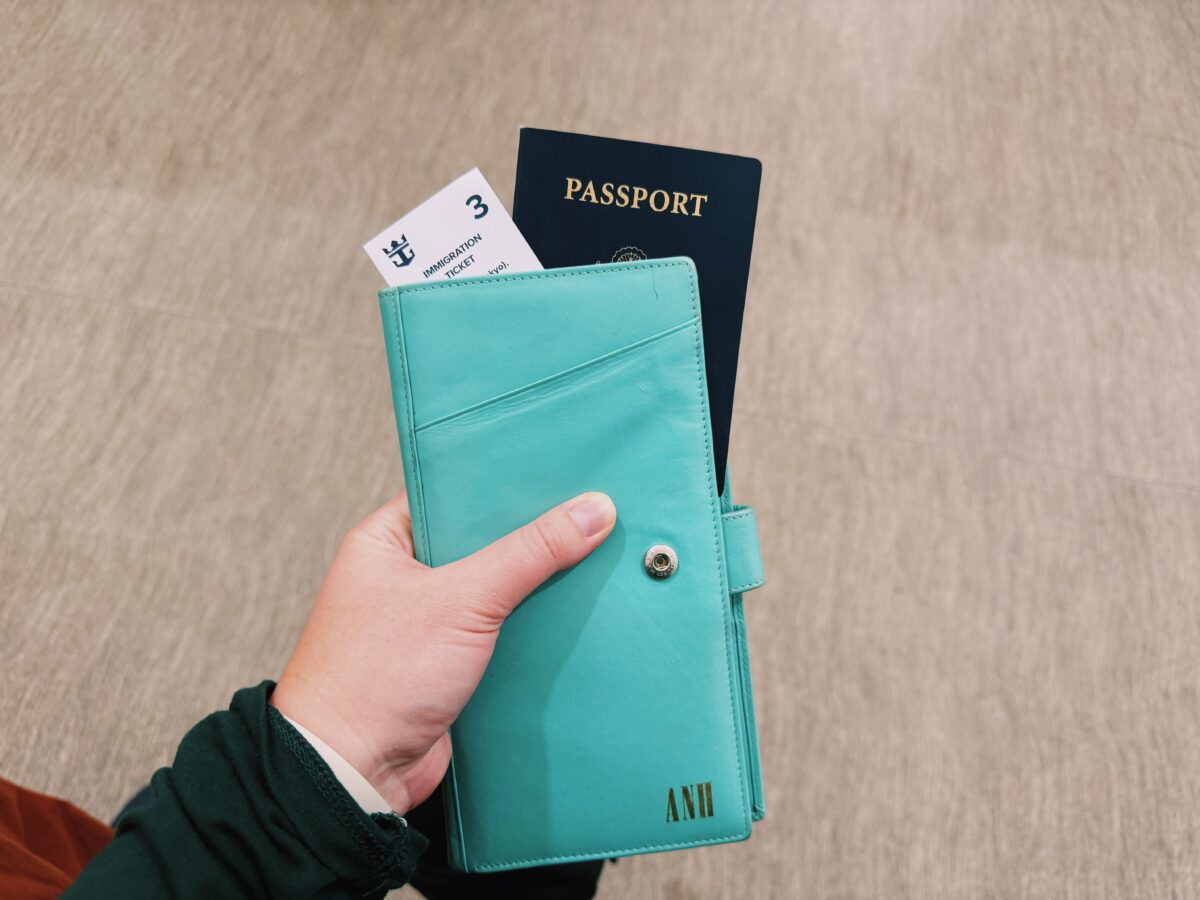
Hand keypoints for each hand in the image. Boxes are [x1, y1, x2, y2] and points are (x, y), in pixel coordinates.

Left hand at [270, 489, 616, 813]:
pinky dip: (530, 632)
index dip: (504, 483)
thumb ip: (530, 553)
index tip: (559, 472)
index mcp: (384, 542)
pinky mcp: (448, 666)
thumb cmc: (376, 676)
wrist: (354, 774)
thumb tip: (591, 511)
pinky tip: (571, 618)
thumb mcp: (462, 599)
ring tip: (590, 559)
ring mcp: (425, 624)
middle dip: (529, 539)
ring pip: (495, 592)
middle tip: (586, 514)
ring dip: (533, 589)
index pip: (453, 492)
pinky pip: (500, 636)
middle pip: (481, 543)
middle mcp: (402, 578)